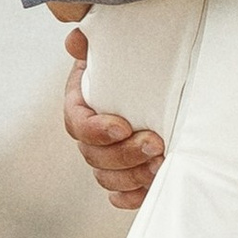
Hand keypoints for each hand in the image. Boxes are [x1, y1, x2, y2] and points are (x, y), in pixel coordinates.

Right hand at [55, 22, 163, 213]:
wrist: (146, 74)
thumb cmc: (127, 58)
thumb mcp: (110, 44)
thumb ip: (91, 41)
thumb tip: (76, 40)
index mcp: (80, 102)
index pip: (77, 123)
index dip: (96, 130)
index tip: (122, 127)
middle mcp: (88, 132)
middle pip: (94, 155)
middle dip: (124, 155)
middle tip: (155, 144)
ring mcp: (103, 155)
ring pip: (106, 177)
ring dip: (132, 176)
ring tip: (161, 165)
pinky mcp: (121, 172)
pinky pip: (118, 195)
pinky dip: (130, 197)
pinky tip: (147, 189)